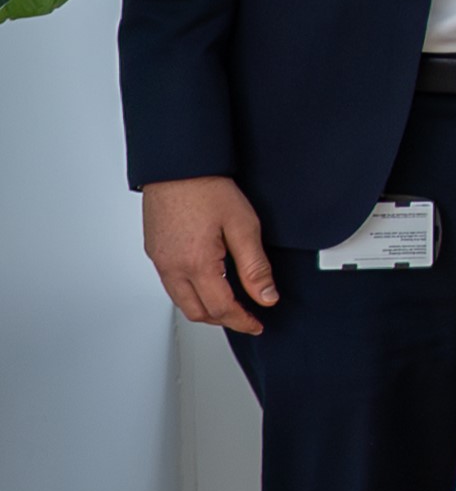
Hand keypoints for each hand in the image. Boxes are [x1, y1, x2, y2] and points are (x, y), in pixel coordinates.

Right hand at [145, 175, 275, 333]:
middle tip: (245, 317)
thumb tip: (266, 296)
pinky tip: (208, 283)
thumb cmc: (207, 189)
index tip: (256, 324)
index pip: (221, 308)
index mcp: (196, 264)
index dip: (242, 320)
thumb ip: (255, 267)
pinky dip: (191, 293)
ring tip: (230, 304)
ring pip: (181, 301)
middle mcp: (172, 267)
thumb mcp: (244, 227)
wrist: (178, 167)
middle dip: (223, 320)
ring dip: (206, 308)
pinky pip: (171, 284)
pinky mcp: (155, 252)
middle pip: (197, 312)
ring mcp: (160, 260)